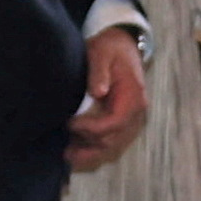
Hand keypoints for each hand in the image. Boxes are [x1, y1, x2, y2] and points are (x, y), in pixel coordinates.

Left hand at [65, 32, 149, 170]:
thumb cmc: (110, 48)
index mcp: (133, 96)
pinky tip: (78, 149)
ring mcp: (131, 118)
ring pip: (113, 145)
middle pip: (114, 139)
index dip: (92, 128)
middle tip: (65, 149)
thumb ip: (99, 71)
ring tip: (69, 156)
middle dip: (89, 146)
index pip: (115, 122)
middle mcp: (136, 112)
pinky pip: (111, 140)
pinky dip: (95, 147)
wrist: (123, 44)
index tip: (70, 124)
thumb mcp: (102, 52)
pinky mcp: (122, 120)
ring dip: (91, 152)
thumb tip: (99, 92)